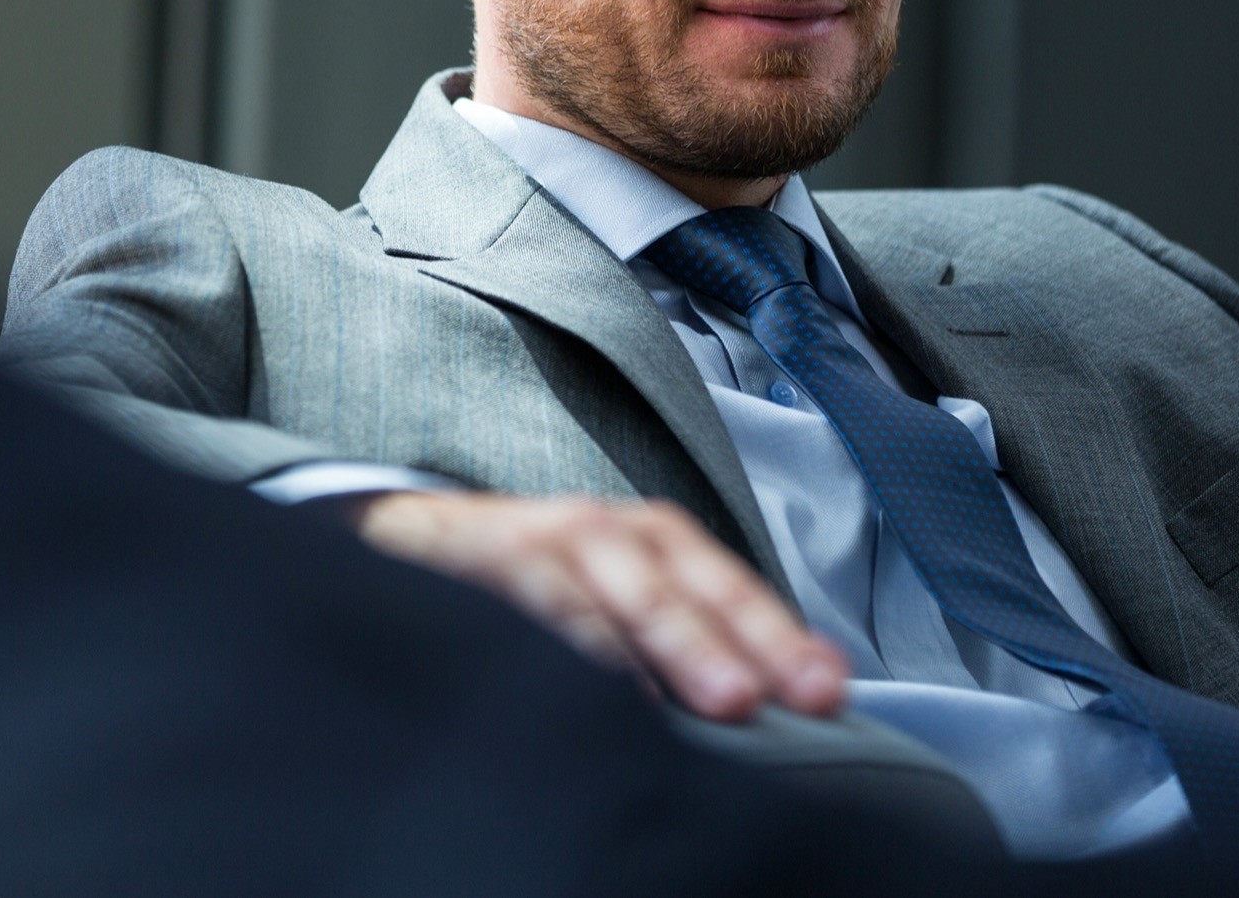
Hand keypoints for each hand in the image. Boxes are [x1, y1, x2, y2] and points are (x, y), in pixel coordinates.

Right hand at [355, 490, 846, 722]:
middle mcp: (604, 533)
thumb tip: (772, 705)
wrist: (415, 537)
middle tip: (750, 699)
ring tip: (688, 697)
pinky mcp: (481, 561)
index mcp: (653, 541)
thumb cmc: (540, 583)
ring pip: (604, 592)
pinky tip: (586, 691)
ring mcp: (541, 544)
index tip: (824, 690)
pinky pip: (526, 606)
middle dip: (717, 642)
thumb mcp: (621, 595)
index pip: (728, 587)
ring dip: (648, 645)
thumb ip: (689, 641)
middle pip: (673, 587)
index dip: (776, 637)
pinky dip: (561, 644)